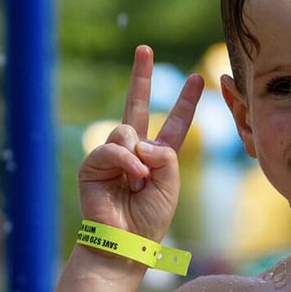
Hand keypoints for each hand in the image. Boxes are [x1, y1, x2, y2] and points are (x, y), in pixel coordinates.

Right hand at [78, 45, 203, 241]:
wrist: (124, 242)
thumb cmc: (150, 219)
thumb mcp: (170, 183)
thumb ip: (164, 154)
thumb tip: (137, 140)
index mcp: (157, 156)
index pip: (173, 123)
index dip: (185, 101)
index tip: (198, 78)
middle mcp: (134, 151)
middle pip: (137, 104)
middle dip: (141, 76)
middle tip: (144, 49)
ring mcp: (112, 156)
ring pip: (126, 130)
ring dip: (137, 157)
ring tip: (138, 184)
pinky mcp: (93, 164)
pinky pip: (112, 148)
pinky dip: (125, 163)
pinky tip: (130, 180)